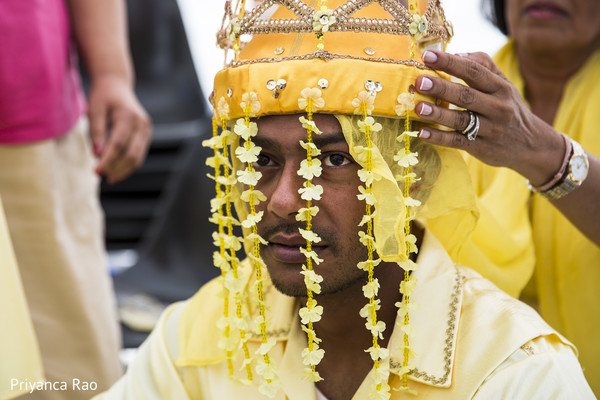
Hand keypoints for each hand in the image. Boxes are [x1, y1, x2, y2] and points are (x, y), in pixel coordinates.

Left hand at [88, 75, 151, 183]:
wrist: (117, 85)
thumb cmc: (102, 97)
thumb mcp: (94, 109)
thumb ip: (96, 131)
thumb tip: (97, 154)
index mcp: (128, 116)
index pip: (118, 144)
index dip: (107, 160)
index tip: (95, 171)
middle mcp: (141, 123)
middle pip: (131, 154)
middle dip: (116, 168)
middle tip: (100, 175)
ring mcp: (147, 129)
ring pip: (138, 157)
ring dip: (124, 170)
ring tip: (110, 178)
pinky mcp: (146, 134)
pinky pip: (139, 154)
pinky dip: (129, 165)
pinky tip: (117, 171)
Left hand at [414, 50, 563, 186]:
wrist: (533, 145)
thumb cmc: (510, 109)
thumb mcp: (505, 86)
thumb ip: (484, 67)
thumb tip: (457, 53)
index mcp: (501, 88)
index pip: (474, 71)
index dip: (451, 62)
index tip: (428, 55)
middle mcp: (497, 107)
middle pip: (466, 95)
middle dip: (442, 87)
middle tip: (420, 81)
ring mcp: (490, 129)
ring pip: (461, 120)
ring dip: (438, 114)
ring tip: (418, 107)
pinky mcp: (481, 148)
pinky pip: (457, 142)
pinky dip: (440, 138)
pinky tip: (423, 133)